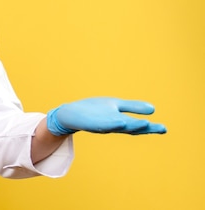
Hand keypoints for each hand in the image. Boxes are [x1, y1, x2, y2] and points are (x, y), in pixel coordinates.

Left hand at [46, 97, 166, 135]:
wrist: (71, 114)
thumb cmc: (93, 110)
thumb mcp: (115, 106)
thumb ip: (132, 107)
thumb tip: (153, 109)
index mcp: (120, 120)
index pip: (137, 125)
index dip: (150, 127)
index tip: (165, 128)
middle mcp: (114, 124)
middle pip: (132, 127)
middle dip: (146, 128)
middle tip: (163, 129)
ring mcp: (103, 124)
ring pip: (120, 126)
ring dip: (132, 125)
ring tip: (146, 124)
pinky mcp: (92, 123)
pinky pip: (104, 124)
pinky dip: (113, 123)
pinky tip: (121, 121)